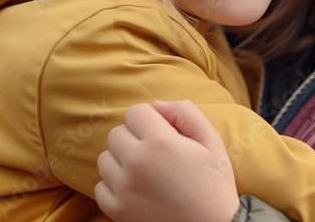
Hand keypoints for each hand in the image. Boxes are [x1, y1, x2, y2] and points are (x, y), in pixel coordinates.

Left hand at [96, 100, 239, 221]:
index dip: (150, 120)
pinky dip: (114, 185)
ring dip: (121, 160)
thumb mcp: (212, 141)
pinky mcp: (117, 210)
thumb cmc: (214, 184)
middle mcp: (137, 162)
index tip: (163, 133)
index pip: (135, 112)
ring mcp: (123, 188)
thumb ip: (186, 113)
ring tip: (145, 171)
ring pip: (105, 158)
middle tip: (155, 153)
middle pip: (117, 133)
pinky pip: (100, 186)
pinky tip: (136, 189)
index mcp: (161, 142)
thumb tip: (157, 105)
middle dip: (134, 137)